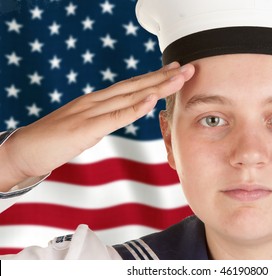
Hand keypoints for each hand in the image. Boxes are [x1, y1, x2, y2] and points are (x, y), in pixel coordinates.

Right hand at [0, 62, 194, 190]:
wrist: (23, 150)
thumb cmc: (54, 140)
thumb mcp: (86, 127)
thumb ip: (104, 120)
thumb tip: (120, 116)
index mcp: (97, 101)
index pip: (131, 86)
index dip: (155, 78)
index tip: (175, 72)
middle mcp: (96, 101)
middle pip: (136, 86)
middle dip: (164, 77)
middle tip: (188, 68)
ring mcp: (91, 112)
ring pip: (130, 96)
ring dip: (157, 86)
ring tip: (179, 77)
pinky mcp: (86, 127)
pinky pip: (115, 116)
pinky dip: (135, 107)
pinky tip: (151, 98)